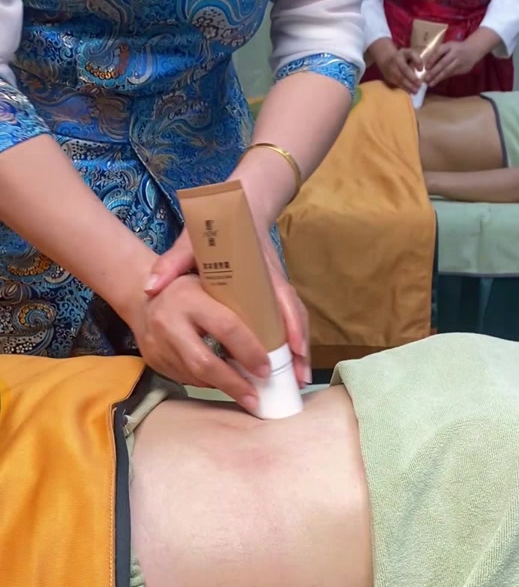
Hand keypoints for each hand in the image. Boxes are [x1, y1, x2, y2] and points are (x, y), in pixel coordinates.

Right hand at [128, 269, 271, 410]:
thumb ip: (240, 298)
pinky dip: (206, 382)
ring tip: (244, 394)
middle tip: (255, 397)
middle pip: (206, 363)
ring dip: (222, 387)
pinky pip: (185, 378)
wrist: (141, 294)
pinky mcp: (153, 360)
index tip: (267, 367)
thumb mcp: (211, 279)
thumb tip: (282, 332)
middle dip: (234, 384)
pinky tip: (221, 381)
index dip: (250, 351)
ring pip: (195, 376)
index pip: (227, 327)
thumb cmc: (190, 286)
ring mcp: (158, 344)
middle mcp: (169, 321)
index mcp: (189, 297)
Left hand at [144, 226, 310, 391]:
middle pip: (294, 315)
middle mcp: (273, 279)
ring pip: (295, 320)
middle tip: (300, 378)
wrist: (239, 207)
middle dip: (300, 347)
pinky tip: (290, 364)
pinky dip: (291, 342)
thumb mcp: (191, 242)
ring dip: (299, 350)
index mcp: (258, 267)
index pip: (281, 297)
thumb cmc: (215, 226)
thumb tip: (150, 287)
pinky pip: (288, 320)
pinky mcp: (274, 293)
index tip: (291, 349)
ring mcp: (276, 286)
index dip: (289, 324)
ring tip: (299, 380)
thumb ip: (172, 263)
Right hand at [377, 46, 424, 94]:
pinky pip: (396, 84)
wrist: (386, 60)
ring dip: (408, 86)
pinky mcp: (388, 78)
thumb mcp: (410, 54)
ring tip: (415, 91)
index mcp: (402, 54)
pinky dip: (404, 88)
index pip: (410, 56)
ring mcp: (390, 71)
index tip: (421, 70)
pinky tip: (409, 92)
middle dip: (412, 79)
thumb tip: (420, 69)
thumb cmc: (403, 57)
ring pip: (399, 79)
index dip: (417, 62)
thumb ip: (416, 60)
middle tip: (419, 85)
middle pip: (404, 71)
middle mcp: (395, 62)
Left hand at [425, 40, 479, 86]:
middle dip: (434, 72)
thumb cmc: (456, 48)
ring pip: (448, 71)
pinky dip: (444, 78)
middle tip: (426, 79)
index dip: (432, 59)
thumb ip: (439, 54)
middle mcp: (455, 53)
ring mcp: (460, 61)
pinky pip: (452, 74)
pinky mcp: (463, 68)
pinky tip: (437, 82)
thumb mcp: (448, 46)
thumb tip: (428, 66)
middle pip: (443, 63)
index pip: (439, 51)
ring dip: (438, 78)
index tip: (426, 68)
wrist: (473, 49)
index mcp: (450, 45)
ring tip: (430, 84)